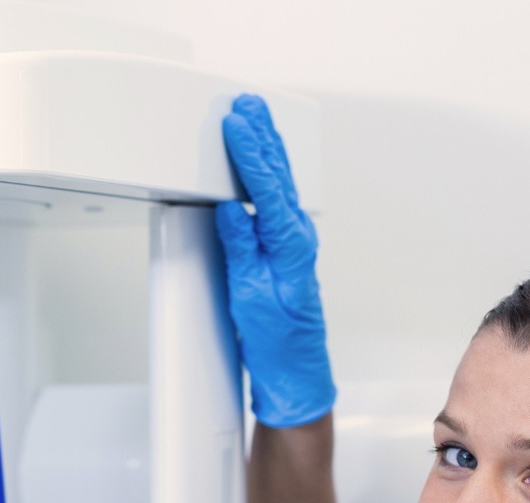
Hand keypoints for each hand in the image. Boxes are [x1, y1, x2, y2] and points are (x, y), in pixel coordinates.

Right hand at [217, 94, 335, 427]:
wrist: (293, 372)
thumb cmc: (277, 342)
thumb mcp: (249, 294)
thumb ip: (242, 247)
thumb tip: (232, 206)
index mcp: (291, 247)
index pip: (268, 189)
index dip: (250, 153)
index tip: (237, 123)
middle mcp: (297, 241)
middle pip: (278, 179)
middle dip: (263, 138)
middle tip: (248, 104)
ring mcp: (294, 245)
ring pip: (280, 187)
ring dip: (267, 151)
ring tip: (254, 119)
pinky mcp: (286, 253)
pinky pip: (276, 203)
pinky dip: (268, 176)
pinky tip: (261, 165)